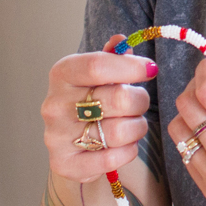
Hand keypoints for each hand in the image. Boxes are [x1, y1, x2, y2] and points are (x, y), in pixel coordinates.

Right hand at [43, 34, 157, 182]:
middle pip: (117, 99)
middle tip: (140, 102)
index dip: (131, 67)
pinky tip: (124, 145)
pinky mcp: (64, 163)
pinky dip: (127, 152)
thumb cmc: (89, 100)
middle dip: (140, 101)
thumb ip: (112, 57)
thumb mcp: (98, 74)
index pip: (98, 65)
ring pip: (119, 131)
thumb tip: (121, 42)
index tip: (151, 69)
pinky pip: (111, 159)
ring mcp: (56, 136)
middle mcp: (55, 104)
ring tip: (133, 124)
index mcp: (62, 74)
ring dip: (137, 128)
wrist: (70, 142)